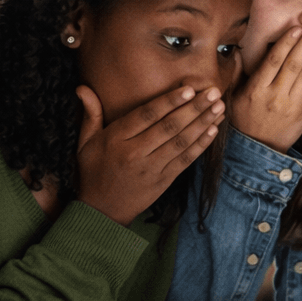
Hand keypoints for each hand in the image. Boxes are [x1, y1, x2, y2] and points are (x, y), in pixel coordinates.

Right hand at [76, 84, 224, 226]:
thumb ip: (90, 115)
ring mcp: (151, 168)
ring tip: (219, 107)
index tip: (188, 88)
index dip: (168, 101)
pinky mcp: (164, 180)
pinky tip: (214, 130)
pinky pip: (186, 160)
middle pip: (169, 127)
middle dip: (194, 108)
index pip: (146, 116)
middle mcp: (134, 153)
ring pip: (181, 142)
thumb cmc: (94, 172)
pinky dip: (201, 145)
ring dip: (203, 123)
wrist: (101, 212)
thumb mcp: (85, 144)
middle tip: (213, 92)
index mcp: (115, 140)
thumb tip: (82, 88)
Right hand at [231, 25, 301, 153]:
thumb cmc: (244, 119)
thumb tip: (237, 50)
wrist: (260, 149)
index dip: (286, 43)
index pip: (273, 62)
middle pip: (293, 65)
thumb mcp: (234, 97)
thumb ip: (237, 73)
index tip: (296, 28)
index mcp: (256, 90)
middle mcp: (275, 97)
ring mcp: (292, 105)